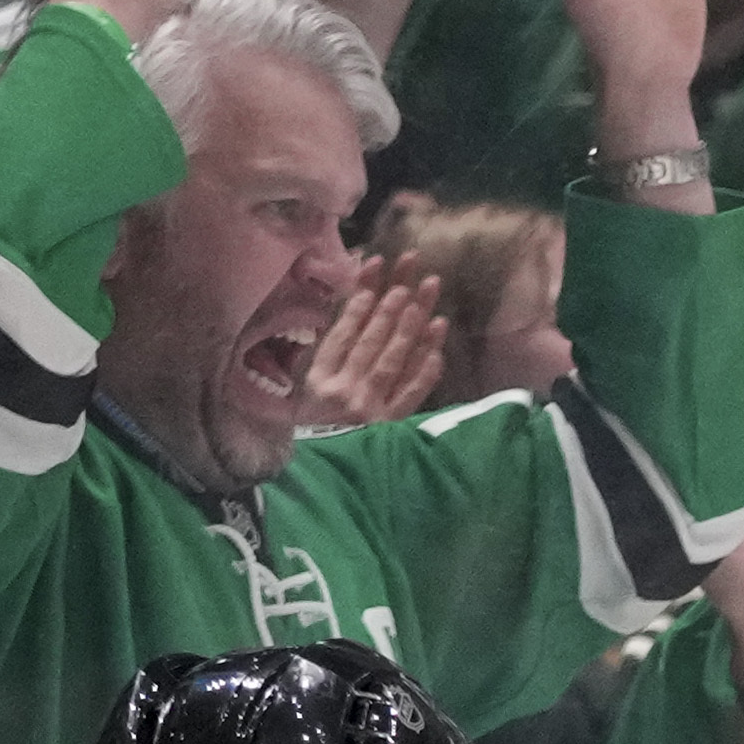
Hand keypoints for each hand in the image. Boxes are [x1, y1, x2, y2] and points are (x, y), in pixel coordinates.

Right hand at [296, 264, 448, 429]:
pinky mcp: (391, 427)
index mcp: (318, 379)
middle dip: (393, 302)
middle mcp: (343, 390)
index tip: (376, 265)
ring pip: (393, 359)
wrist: (322, 478)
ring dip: (411, 325)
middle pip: (372, 338)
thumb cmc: (312, 430)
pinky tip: (439, 342)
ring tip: (427, 294)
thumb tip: (350, 310)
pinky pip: (412, 392)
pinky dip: (426, 366)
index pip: (342, 330)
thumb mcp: (305, 392)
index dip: (360, 296)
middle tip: (412, 272)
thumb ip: (325, 356)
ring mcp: (369, 409)